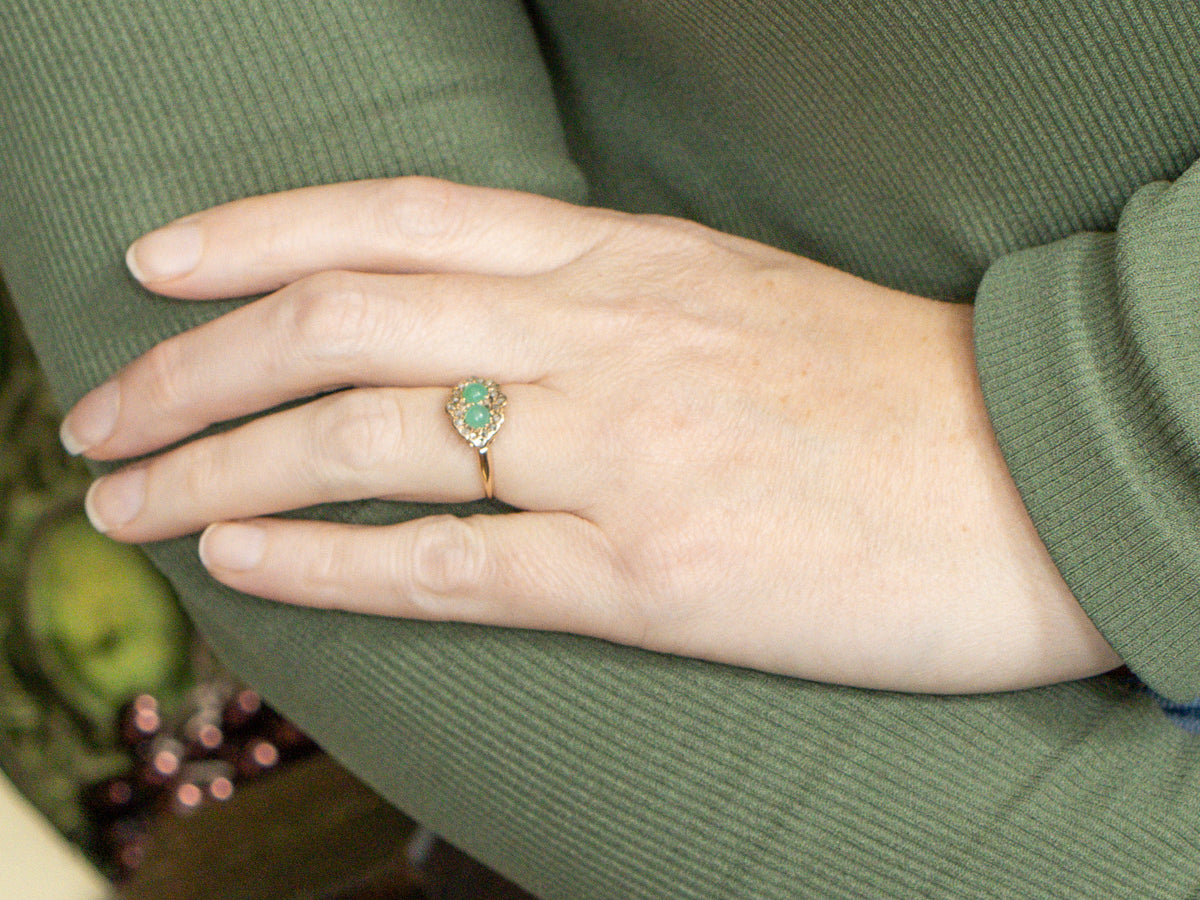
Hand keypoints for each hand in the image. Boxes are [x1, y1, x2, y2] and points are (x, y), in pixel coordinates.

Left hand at [61, 177, 1120, 691]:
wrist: (1037, 475)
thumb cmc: (895, 390)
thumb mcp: (736, 300)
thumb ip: (607, 304)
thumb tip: (487, 334)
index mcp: (628, 260)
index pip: (399, 218)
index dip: (257, 233)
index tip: (158, 263)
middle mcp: (605, 336)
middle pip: (343, 324)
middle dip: (193, 367)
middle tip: (101, 419)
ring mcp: (623, 451)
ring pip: (365, 441)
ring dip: (218, 467)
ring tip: (125, 502)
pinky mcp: (653, 573)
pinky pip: (451, 563)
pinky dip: (328, 562)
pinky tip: (241, 562)